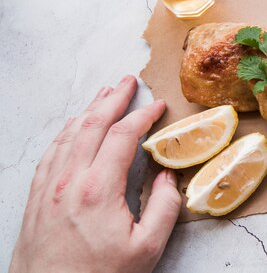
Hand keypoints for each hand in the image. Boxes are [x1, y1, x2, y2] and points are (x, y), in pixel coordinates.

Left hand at [10, 75, 181, 272]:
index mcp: (99, 189)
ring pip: (69, 133)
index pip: (122, 136)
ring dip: (90, 109)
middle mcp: (70, 180)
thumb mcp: (146, 248)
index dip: (142, 115)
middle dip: (114, 98)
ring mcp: (49, 186)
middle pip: (93, 124)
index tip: (157, 105)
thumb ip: (164, 208)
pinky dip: (67, 131)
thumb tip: (166, 176)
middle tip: (128, 81)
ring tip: (104, 94)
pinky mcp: (38, 197)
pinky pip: (52, 151)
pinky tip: (74, 127)